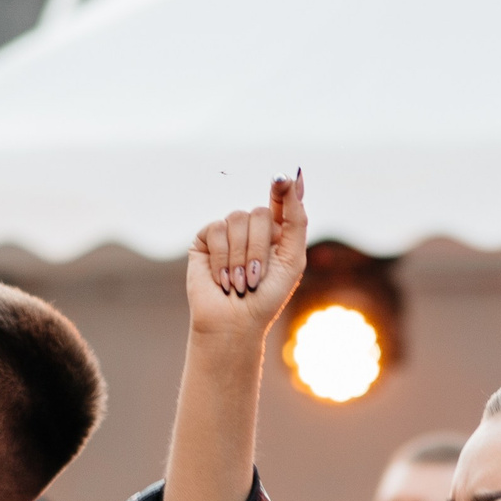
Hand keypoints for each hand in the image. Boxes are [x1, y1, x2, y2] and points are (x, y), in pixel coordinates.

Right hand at [185, 174, 306, 341]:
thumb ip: (295, 218)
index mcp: (276, 232)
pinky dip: (222, 259)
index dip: (282, 188)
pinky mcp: (205, 240)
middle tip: (256, 277)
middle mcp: (252, 229)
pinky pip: (216, 230)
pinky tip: (223, 279)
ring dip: (240, 258)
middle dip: (259, 249)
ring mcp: (228, 233)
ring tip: (240, 283)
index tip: (281, 179)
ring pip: (236, 219)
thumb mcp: (292, 257)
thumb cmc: (268, 296)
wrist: (235, 322)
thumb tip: (293, 178)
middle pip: (258, 212)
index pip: (280, 200)